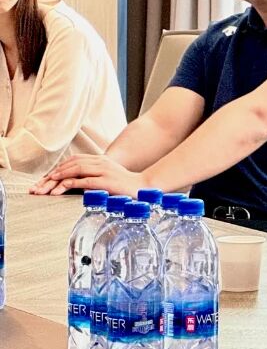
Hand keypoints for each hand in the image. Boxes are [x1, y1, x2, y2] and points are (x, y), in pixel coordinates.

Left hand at [33, 155, 149, 196]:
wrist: (143, 186)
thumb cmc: (125, 184)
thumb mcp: (108, 175)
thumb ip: (94, 174)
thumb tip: (78, 180)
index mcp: (100, 159)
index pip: (74, 160)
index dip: (58, 168)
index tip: (46, 178)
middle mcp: (100, 162)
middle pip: (71, 164)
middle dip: (53, 174)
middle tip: (40, 184)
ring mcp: (103, 170)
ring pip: (74, 170)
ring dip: (58, 178)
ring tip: (46, 186)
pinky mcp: (105, 181)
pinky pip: (83, 180)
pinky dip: (69, 184)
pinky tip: (59, 189)